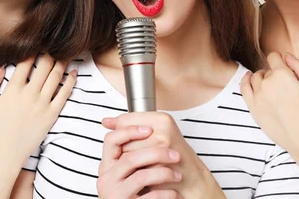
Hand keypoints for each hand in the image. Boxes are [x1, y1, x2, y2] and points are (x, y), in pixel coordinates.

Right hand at [0, 54, 76, 167]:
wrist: (5, 154)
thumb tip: (1, 68)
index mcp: (12, 89)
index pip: (26, 62)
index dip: (33, 50)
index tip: (37, 45)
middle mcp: (29, 94)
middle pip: (44, 65)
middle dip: (49, 53)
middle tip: (53, 46)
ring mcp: (42, 104)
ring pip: (56, 76)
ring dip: (61, 62)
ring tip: (65, 54)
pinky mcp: (52, 114)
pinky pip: (65, 94)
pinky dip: (70, 81)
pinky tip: (73, 73)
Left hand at [99, 112, 223, 198]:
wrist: (191, 180)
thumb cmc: (174, 158)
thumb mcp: (156, 135)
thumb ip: (132, 126)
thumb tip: (106, 122)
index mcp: (162, 118)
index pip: (125, 120)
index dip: (122, 134)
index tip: (127, 142)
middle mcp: (162, 128)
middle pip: (124, 137)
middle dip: (127, 149)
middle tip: (141, 155)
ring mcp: (161, 145)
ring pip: (126, 152)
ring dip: (131, 162)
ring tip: (145, 164)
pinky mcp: (158, 162)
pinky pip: (134, 167)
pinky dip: (137, 172)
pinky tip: (148, 172)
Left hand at [241, 52, 298, 162]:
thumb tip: (287, 55)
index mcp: (282, 75)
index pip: (274, 57)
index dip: (280, 60)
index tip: (285, 67)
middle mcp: (267, 83)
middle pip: (267, 70)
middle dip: (274, 74)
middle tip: (285, 86)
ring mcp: (257, 96)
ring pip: (256, 78)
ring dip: (262, 79)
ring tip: (272, 87)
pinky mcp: (253, 108)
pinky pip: (244, 88)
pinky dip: (246, 81)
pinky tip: (249, 79)